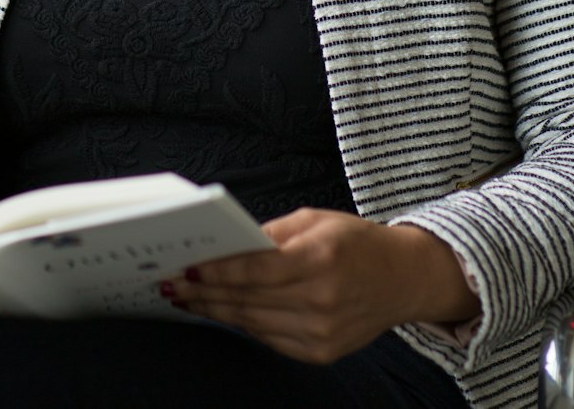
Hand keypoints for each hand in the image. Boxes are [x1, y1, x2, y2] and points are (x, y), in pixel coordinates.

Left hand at [163, 209, 478, 363]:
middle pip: (247, 300)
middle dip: (204, 292)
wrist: (402, 278)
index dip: (216, 271)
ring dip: (215, 310)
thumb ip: (269, 235)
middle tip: (170, 283)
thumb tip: (225, 246)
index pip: (254, 270)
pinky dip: (243, 324)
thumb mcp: (313, 220)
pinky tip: (221, 310)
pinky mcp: (321, 353)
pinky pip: (269, 338)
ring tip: (186, 298)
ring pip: (253, 323)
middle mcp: (321, 301)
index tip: (184, 266)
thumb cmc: (354, 241)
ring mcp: (322, 333)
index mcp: (320, 259)